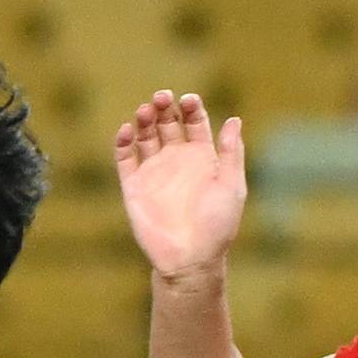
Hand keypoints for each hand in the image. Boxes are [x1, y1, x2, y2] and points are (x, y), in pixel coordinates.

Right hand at [114, 89, 249, 281]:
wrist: (190, 259)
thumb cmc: (217, 226)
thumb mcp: (232, 186)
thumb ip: (232, 152)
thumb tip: (234, 120)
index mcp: (202, 158)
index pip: (194, 122)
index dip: (191, 107)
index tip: (188, 100)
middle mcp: (177, 161)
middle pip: (167, 123)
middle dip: (164, 107)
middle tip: (161, 98)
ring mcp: (154, 172)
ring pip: (145, 135)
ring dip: (144, 119)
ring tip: (145, 110)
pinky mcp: (134, 187)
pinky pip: (124, 159)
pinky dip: (123, 142)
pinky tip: (127, 130)